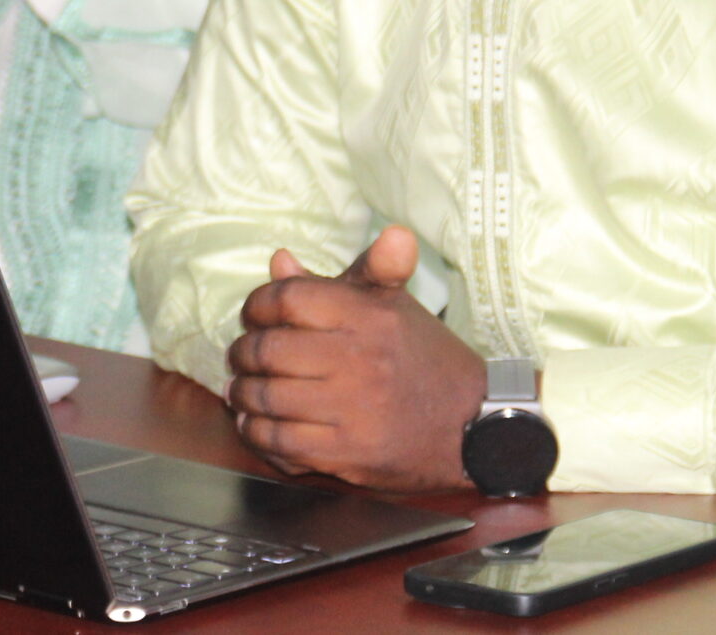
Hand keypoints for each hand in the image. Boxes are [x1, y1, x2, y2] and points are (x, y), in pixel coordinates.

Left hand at [225, 226, 486, 491]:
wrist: (473, 426)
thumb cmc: (427, 360)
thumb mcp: (391, 307)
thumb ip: (337, 281)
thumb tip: (278, 260)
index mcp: (369, 315)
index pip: (288, 298)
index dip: (258, 304)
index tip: (255, 315)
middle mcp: (359, 359)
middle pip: (269, 349)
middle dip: (243, 352)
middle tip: (241, 355)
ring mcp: (352, 409)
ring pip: (267, 397)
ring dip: (243, 394)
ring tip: (242, 389)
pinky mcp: (347, 453)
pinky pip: (279, 442)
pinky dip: (257, 433)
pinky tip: (257, 423)